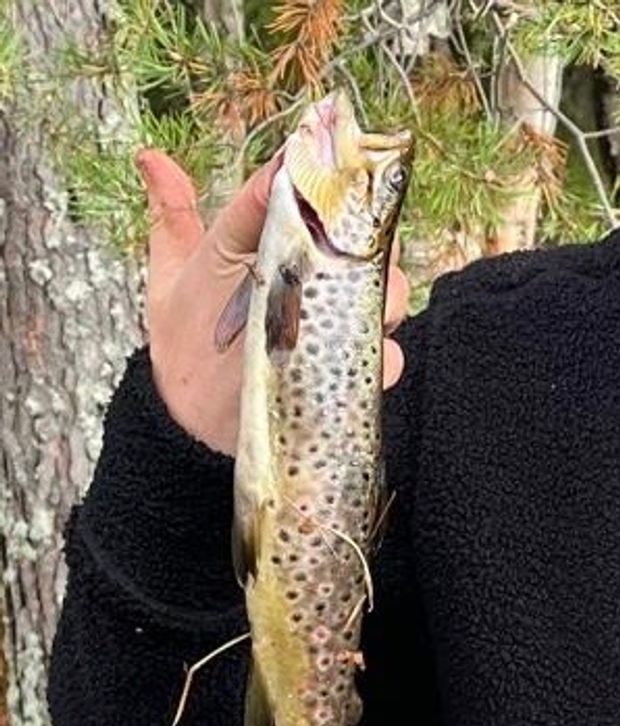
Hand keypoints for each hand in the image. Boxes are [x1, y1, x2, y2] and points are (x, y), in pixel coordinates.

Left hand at [136, 149, 409, 455]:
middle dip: (373, 236)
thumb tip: (151, 159)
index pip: (330, 199)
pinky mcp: (348, 372)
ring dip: (383, 293)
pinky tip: (343, 351)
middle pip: (375, 243)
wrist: (187, 411)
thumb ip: (176, 217)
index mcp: (288, 244)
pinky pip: (387, 357)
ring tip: (344, 299)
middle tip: (345, 240)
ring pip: (391, 296)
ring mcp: (340, 326)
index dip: (336, 177)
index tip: (329, 163)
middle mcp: (323, 280)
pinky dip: (381, 352)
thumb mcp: (179, 272)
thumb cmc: (184, 335)